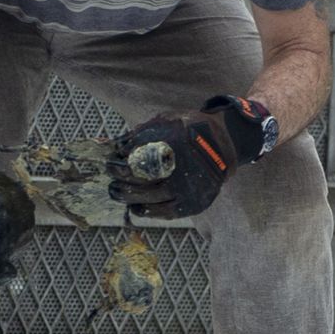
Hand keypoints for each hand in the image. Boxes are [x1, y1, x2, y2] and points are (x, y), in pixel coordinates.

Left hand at [107, 95, 271, 219]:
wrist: (224, 145)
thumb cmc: (190, 131)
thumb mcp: (168, 120)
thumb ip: (143, 132)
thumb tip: (117, 146)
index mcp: (172, 142)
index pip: (136, 159)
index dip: (119, 164)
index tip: (110, 164)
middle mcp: (180, 166)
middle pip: (140, 180)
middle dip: (121, 181)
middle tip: (111, 181)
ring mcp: (187, 187)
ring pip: (150, 198)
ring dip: (130, 197)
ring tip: (118, 193)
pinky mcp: (194, 203)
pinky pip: (166, 212)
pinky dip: (149, 211)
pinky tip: (137, 207)